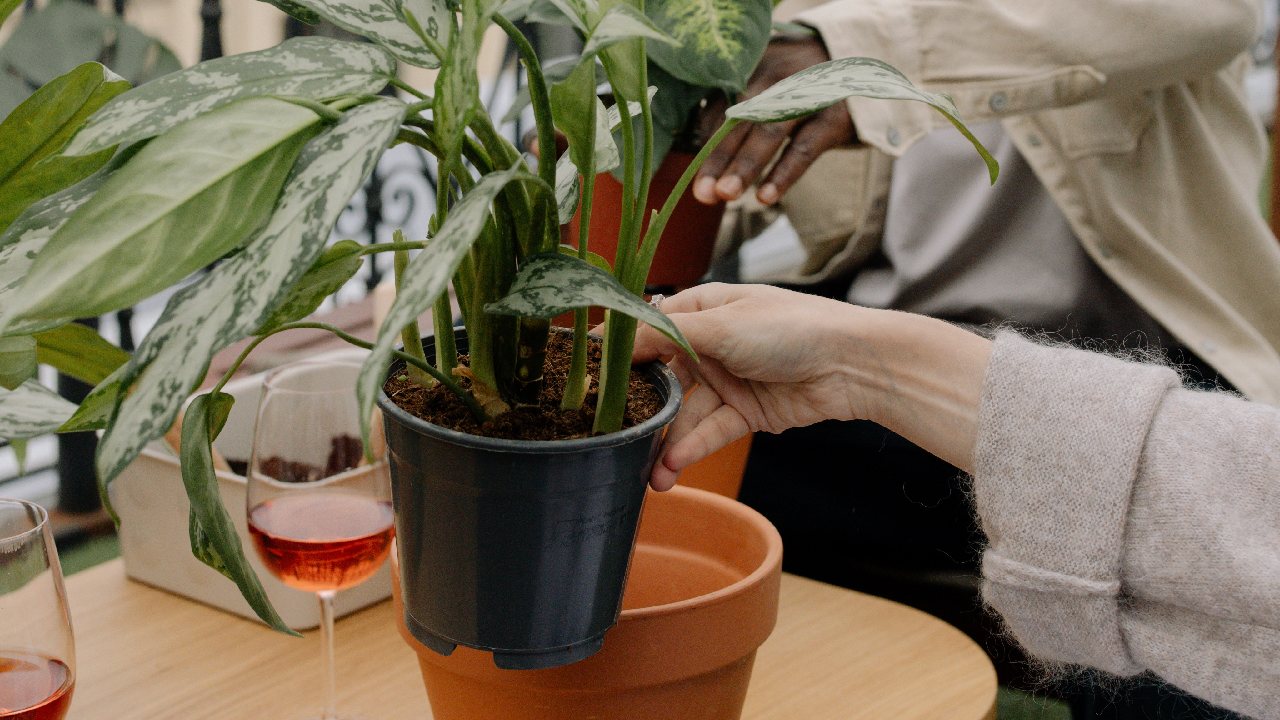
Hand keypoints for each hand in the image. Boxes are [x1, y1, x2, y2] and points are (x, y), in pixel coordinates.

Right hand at [632, 283, 874, 489]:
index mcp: (704, 308)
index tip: (587, 376)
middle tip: (611, 435)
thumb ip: (666, 336)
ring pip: (685, 412)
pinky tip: (672, 467)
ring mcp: (729, 379)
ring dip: (667, 441)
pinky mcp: (747, 412)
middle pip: (663, 376)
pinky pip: (711, 430)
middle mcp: (711, 343)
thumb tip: (615, 339)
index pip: (650, 328)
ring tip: (649, 472)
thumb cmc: (791, 328)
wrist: (853, 364)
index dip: (620, 352)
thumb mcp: (721, 325)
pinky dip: (693, 447)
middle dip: (641, 407)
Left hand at [692, 36, 856, 206]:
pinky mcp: (835, 115)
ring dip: (745, 166)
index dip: (706, 143)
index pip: (722, 108)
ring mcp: (808, 93)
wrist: (866, 64)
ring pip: (769, 132)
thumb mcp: (772, 86)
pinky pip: (804, 148)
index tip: (692, 177)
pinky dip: (784, 173)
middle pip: (740, 119)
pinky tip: (765, 196)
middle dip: (718, 158)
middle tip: (702, 193)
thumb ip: (740, 109)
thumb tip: (702, 147)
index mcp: (755, 67)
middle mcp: (778, 75)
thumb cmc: (805, 85)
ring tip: (726, 195)